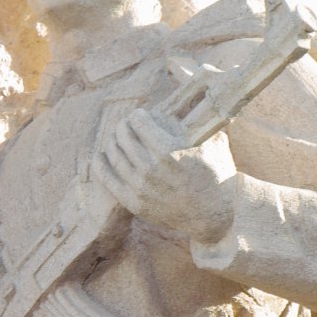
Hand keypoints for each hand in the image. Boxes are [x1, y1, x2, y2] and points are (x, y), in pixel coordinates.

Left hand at [93, 108, 236, 242]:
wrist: (214, 214)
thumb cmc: (216, 175)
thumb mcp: (211, 142)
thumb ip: (197, 122)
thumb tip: (186, 102)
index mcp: (168, 151)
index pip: (139, 123)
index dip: (138, 116)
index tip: (140, 115)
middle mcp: (150, 170)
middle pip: (124, 137)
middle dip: (124, 126)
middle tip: (127, 125)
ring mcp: (140, 188)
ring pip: (114, 156)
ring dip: (113, 142)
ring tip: (118, 138)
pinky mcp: (134, 203)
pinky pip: (108, 180)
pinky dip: (101, 165)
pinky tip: (101, 156)